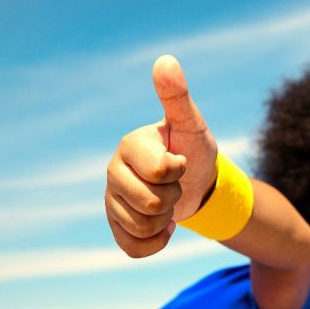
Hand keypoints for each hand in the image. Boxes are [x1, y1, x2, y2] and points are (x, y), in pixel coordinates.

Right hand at [105, 55, 216, 257]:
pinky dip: (156, 242)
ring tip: (168, 201)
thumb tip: (166, 60)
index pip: (158, 172)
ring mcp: (111, 199)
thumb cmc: (194, 149)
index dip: (178, 171)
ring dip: (166, 219)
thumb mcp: (192, 124)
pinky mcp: (115, 225)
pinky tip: (162, 225)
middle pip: (150, 203)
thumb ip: (178, 96)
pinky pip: (133, 248)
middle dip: (173, 198)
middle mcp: (113, 171)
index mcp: (129, 145)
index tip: (179, 160)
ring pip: (142, 227)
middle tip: (175, 183)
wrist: (198, 182)